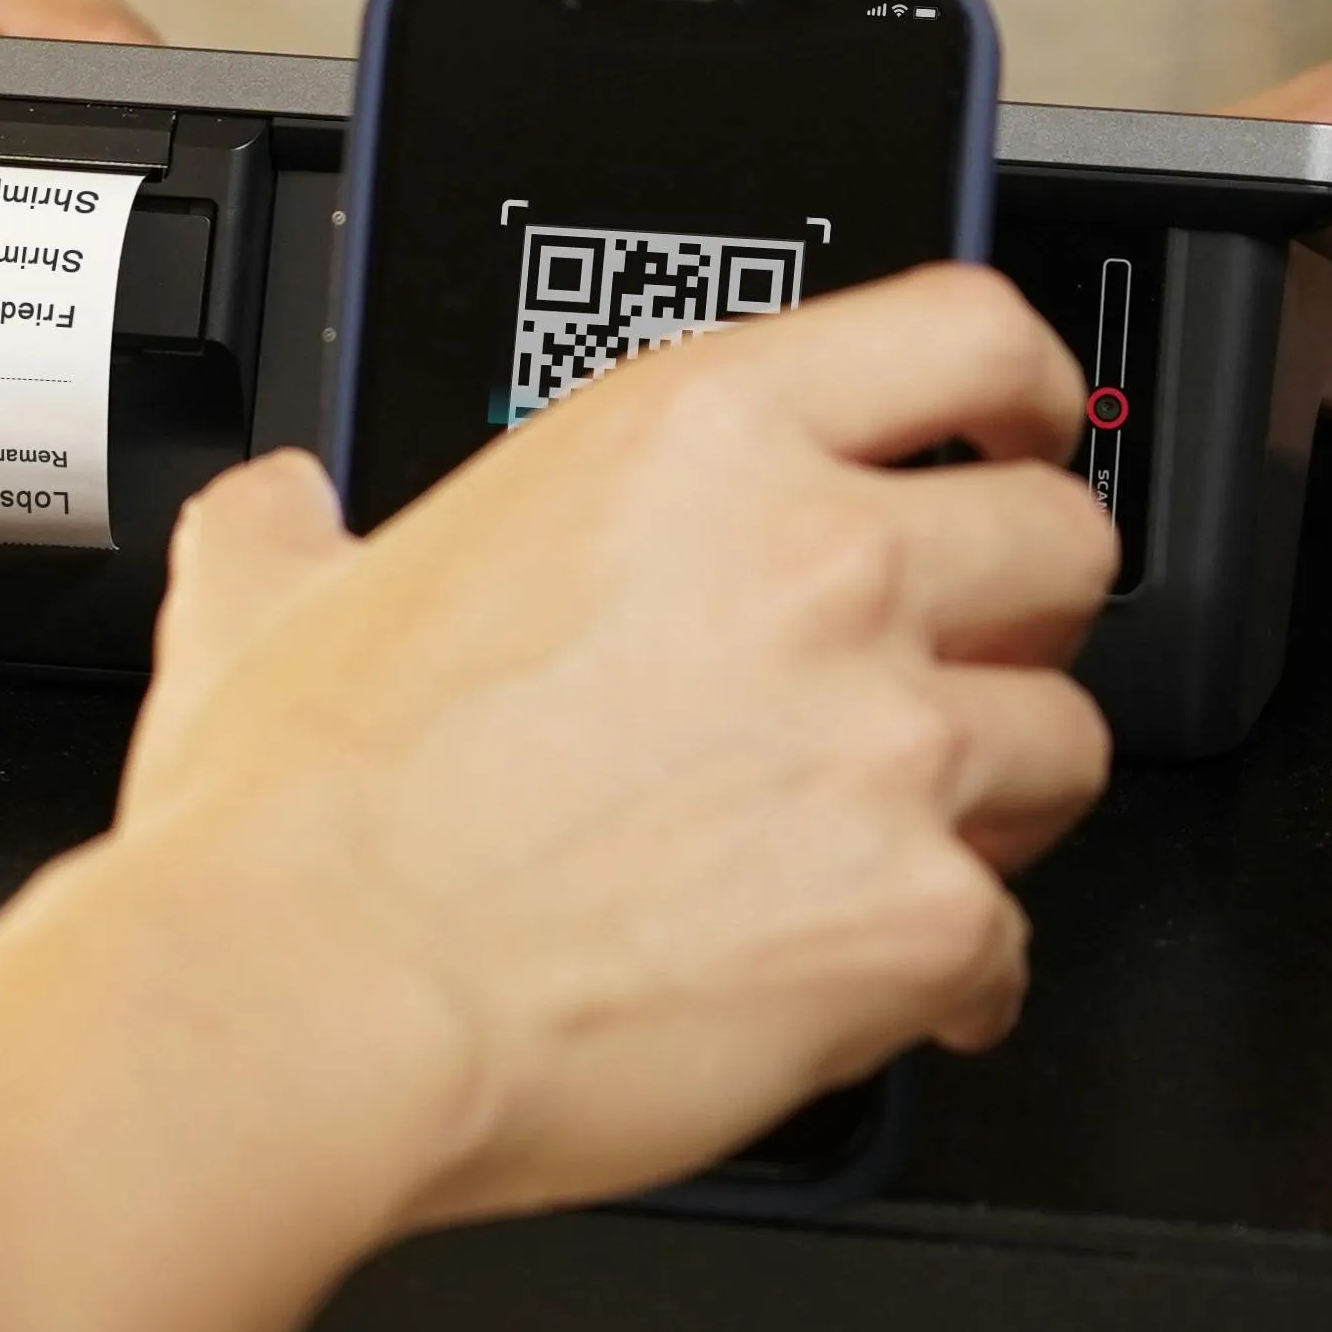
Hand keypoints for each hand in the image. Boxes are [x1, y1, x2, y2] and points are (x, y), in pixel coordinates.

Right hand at [123, 265, 1113, 1218]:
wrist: (313, 998)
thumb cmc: (296, 818)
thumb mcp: (263, 597)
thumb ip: (295, 524)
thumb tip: (279, 512)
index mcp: (689, 439)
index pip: (967, 332)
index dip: (1025, 384)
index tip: (1021, 426)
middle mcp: (816, 561)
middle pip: (1061, 539)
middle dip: (1018, 613)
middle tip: (944, 666)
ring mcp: (887, 737)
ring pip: (1068, 741)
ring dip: (994, 796)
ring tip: (885, 841)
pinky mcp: (917, 914)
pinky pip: (1009, 944)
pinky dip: (950, 977)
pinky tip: (862, 990)